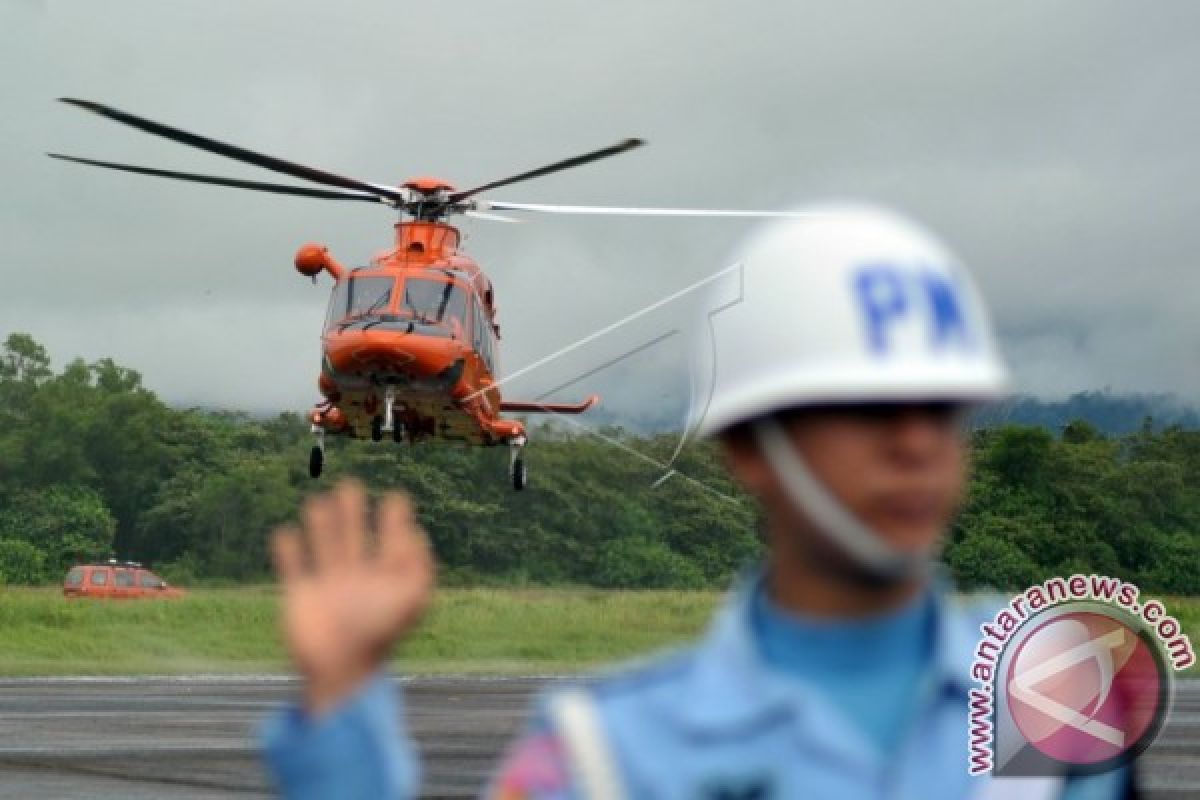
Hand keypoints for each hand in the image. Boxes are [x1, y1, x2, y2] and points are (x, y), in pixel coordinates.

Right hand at [271, 479, 433, 714]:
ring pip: (324, 546)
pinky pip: (292, 567)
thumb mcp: (412, 599)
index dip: (394, 520)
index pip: (391, 541)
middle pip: (354, 537)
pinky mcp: (300, 596)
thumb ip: (420, 566)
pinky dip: (287, 550)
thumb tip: (417, 533)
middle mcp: (357, 579)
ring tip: (319, 501)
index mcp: (385, 579)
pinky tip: (285, 533)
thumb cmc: (380, 633)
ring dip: (322, 524)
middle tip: (352, 485)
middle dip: (353, 512)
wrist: (341, 667)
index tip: (396, 497)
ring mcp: (327, 586)